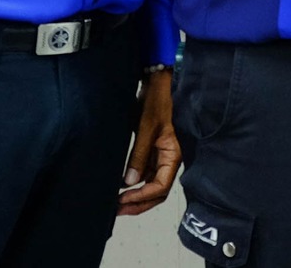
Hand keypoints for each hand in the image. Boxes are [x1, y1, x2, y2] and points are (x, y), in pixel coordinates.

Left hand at [117, 70, 178, 215]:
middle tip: (117, 210)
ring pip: (152, 185)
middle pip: (158, 191)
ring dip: (137, 196)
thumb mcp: (147, 127)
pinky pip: (147, 174)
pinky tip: (122, 186)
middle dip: (139, 204)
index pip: (161, 187)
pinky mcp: (154, 150)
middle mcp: (170, 158)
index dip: (142, 197)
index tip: (122, 201)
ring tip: (117, 202)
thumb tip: (129, 183)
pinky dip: (136, 184)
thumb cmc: (159, 100)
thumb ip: (139, 156)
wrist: (160, 81)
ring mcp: (162, 155)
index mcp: (174, 154)